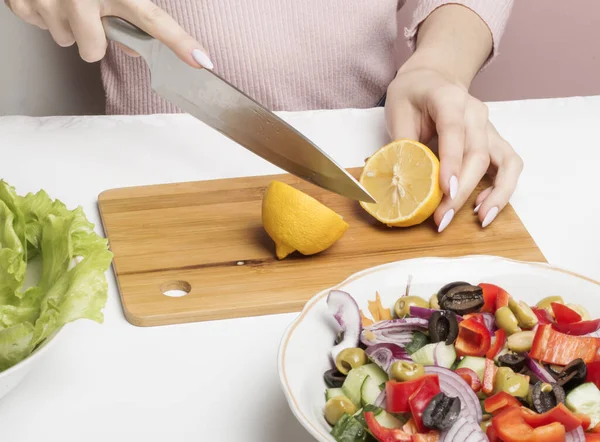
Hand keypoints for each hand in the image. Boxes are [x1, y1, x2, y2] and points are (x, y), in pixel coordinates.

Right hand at [4, 0, 212, 67]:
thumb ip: (129, 8)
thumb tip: (132, 46)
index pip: (153, 20)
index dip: (179, 42)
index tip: (201, 60)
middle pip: (93, 50)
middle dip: (91, 37)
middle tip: (86, 10)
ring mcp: (50, 1)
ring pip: (66, 41)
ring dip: (67, 24)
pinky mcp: (23, 3)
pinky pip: (39, 28)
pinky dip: (43, 14)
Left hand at [385, 67, 522, 231]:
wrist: (432, 79)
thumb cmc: (411, 95)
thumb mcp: (397, 112)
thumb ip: (403, 145)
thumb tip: (405, 184)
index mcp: (449, 99)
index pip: (454, 131)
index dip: (451, 162)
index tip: (444, 191)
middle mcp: (476, 112)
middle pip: (479, 154)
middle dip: (462, 191)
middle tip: (442, 219)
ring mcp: (489, 127)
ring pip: (506, 161)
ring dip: (496, 194)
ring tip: (480, 220)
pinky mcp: (494, 141)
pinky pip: (509, 165)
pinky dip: (502, 188)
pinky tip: (483, 207)